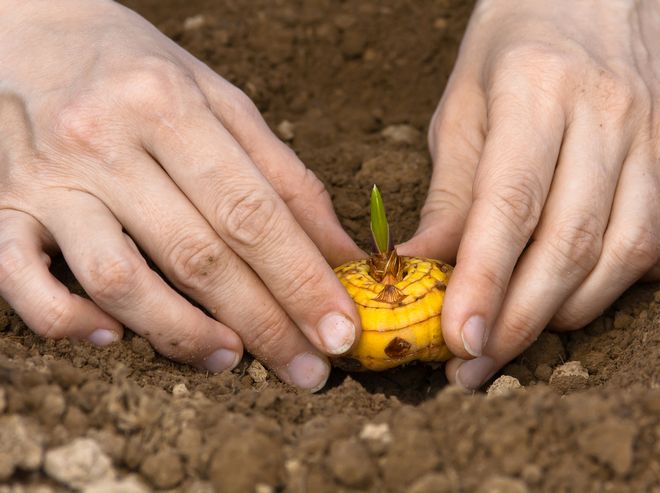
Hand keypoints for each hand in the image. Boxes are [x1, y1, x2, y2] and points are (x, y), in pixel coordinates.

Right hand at [0, 0, 363, 390]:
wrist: (29, 31)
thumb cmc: (140, 71)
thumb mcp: (222, 101)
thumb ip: (283, 176)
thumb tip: (340, 252)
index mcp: (168, 106)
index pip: (252, 212)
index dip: (302, 280)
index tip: (339, 330)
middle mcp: (104, 142)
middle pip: (198, 255)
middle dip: (264, 323)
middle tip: (307, 370)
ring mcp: (46, 180)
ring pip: (118, 279)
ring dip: (182, 333)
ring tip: (232, 358)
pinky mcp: (2, 207)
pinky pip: (21, 280)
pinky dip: (70, 321)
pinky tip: (115, 338)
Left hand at [398, 0, 659, 388]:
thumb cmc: (514, 48)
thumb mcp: (463, 108)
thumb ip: (451, 194)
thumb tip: (419, 271)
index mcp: (537, 91)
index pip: (510, 207)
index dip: (485, 284)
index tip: (460, 343)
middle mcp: (608, 109)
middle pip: (572, 241)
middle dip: (524, 319)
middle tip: (483, 364)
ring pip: (632, 247)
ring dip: (580, 305)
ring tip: (533, 327)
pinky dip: (649, 268)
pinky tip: (605, 279)